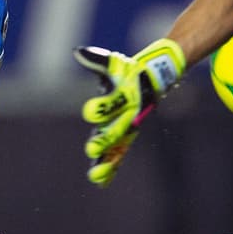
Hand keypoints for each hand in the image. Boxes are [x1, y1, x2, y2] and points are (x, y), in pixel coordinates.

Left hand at [75, 39, 184, 185]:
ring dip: (107, 162)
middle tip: (91, 150)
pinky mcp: (127, 136)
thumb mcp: (114, 63)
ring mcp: (129, 127)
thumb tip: (78, 52)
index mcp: (125, 96)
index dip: (102, 107)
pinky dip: (111, 166)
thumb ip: (96, 59)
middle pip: (116, 129)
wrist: (154, 80)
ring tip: (94, 177)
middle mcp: (129, 115)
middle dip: (104, 140)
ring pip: (118, 147)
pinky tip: (100, 182)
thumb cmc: (129, 70)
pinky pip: (120, 153)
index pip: (112, 102)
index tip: (89, 112)